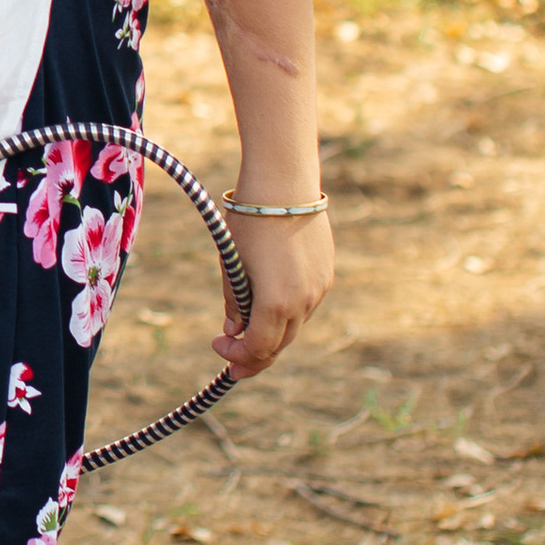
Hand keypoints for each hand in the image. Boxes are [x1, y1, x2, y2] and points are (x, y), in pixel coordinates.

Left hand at [217, 209, 335, 379]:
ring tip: (248, 332)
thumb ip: (234, 302)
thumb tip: (235, 329)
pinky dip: (286, 313)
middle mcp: (304, 302)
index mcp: (276, 303)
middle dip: (255, 355)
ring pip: (294, 326)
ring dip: (272, 334)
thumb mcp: (232, 264)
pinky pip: (305, 305)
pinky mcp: (326, 275)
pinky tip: (269, 305)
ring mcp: (319, 289)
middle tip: (233, 360)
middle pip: (279, 344)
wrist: (283, 184)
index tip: (217, 346)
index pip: (258, 348)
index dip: (236, 355)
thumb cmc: (249, 223)